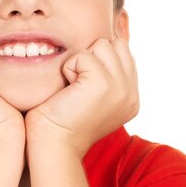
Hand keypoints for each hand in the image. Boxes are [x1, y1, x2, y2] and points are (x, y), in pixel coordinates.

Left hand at [25, 38, 138, 156]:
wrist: (54, 144)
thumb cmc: (62, 120)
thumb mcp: (92, 97)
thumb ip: (106, 74)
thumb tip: (103, 42)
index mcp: (131, 97)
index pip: (124, 53)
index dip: (99, 59)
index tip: (83, 82)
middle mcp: (131, 93)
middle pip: (116, 45)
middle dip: (92, 57)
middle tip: (78, 85)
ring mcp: (121, 88)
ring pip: (102, 45)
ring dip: (81, 61)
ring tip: (74, 87)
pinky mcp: (104, 84)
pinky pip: (83, 56)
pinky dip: (69, 69)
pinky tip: (67, 90)